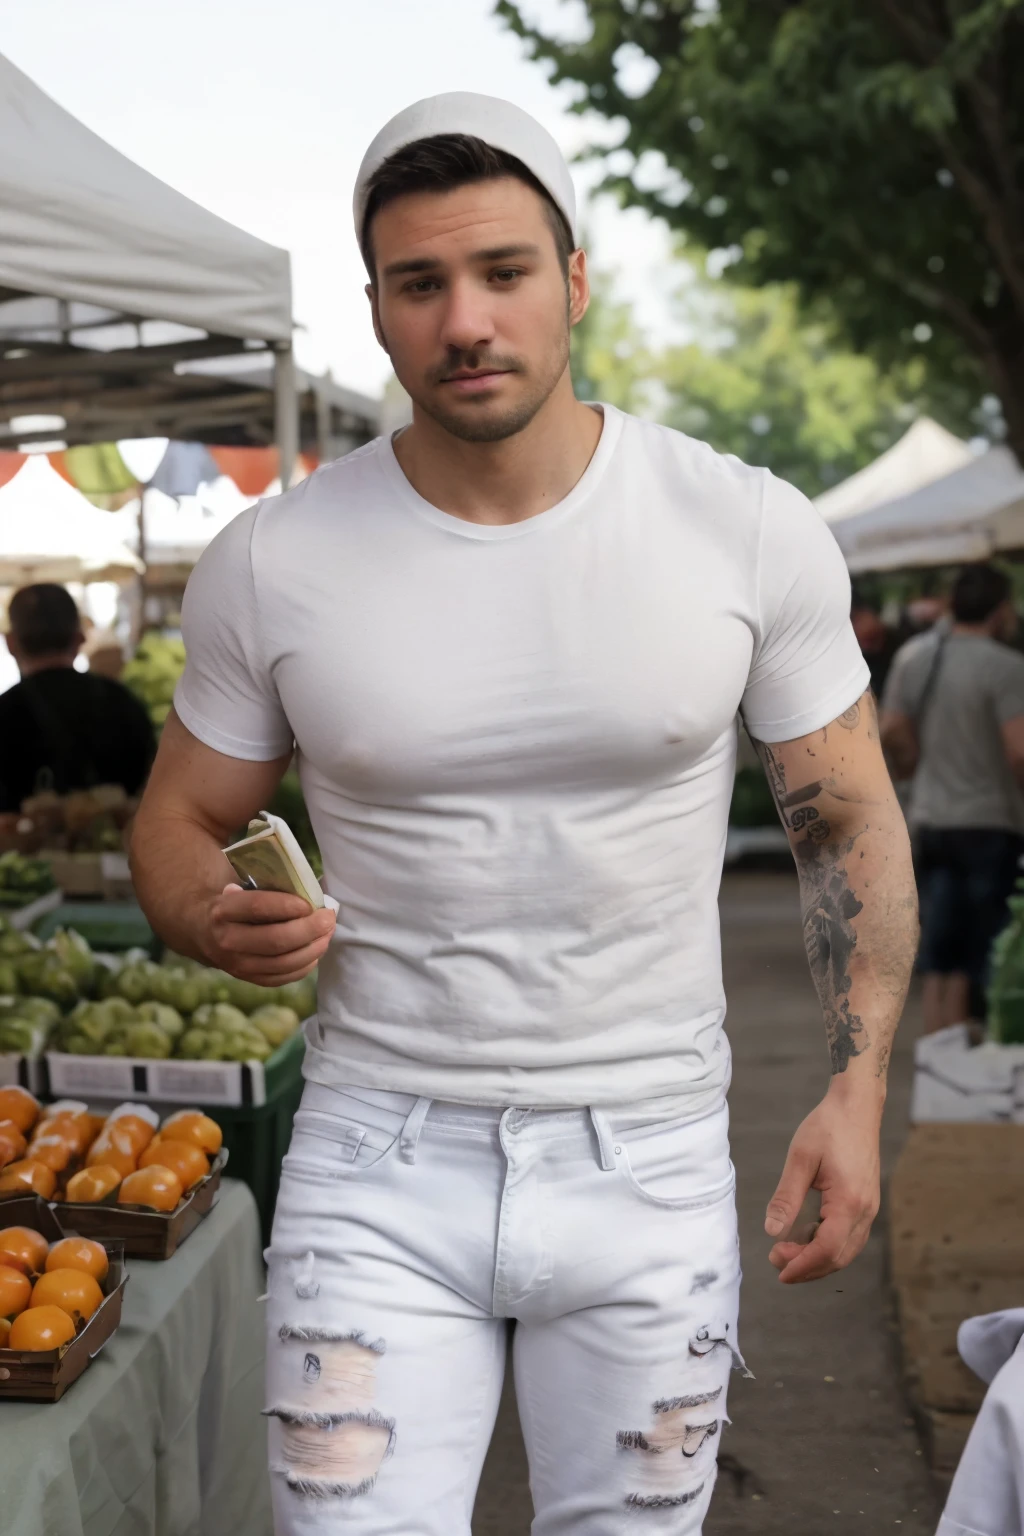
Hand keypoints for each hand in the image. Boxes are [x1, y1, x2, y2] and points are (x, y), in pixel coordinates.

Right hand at [204, 884, 335, 985]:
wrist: (202, 931)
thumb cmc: (233, 903)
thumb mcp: (239, 887)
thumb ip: (265, 885)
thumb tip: (306, 890)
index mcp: (223, 911)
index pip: (258, 907)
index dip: (287, 906)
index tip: (309, 903)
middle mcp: (227, 940)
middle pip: (276, 940)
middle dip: (309, 930)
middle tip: (328, 919)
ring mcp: (236, 965)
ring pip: (283, 963)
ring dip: (313, 949)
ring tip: (328, 934)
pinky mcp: (248, 979)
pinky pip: (281, 978)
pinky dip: (303, 967)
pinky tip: (315, 953)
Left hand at [764, 1084, 881, 1283]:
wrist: (857, 1107)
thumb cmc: (829, 1127)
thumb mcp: (801, 1158)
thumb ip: (787, 1197)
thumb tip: (772, 1231)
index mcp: (850, 1202)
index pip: (827, 1249)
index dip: (802, 1264)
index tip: (778, 1268)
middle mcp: (865, 1210)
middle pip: (838, 1257)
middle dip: (807, 1266)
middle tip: (776, 1260)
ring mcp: (869, 1208)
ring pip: (846, 1250)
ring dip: (818, 1259)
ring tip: (788, 1253)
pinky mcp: (867, 1202)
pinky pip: (850, 1236)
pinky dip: (829, 1245)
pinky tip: (808, 1237)